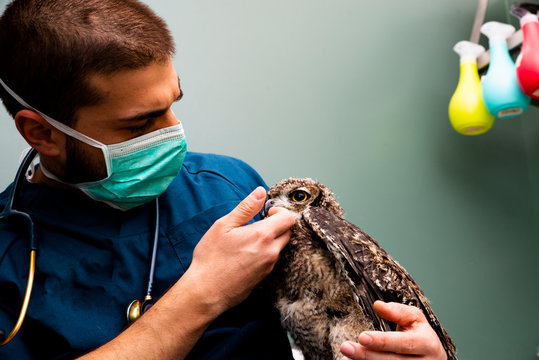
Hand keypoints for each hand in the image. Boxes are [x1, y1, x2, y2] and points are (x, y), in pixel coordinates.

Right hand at [188, 186, 294, 311]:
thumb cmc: (211, 258)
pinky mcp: (265, 277)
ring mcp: (269, 266)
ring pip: (280, 246)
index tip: (266, 213)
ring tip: (249, 239)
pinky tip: (247, 253)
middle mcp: (271, 251)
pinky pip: (272, 259)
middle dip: (277, 224)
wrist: (206, 291)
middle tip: (258, 224)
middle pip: (288, 232)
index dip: (279, 211)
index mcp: (263, 235)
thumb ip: (246, 207)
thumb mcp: (224, 226)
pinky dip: (266, 252)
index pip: (289, 218)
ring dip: (271, 239)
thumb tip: (260, 192)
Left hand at [340, 301, 446, 359]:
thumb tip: (378, 305)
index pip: (403, 343)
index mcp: (427, 344)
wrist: (435, 359)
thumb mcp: (415, 319)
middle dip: (367, 355)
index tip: (362, 337)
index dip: (382, 341)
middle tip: (345, 346)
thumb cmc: (421, 334)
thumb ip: (398, 311)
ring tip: (345, 358)